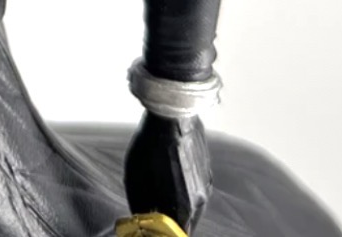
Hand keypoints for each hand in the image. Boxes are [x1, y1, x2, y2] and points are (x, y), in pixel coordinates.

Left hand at [124, 111, 211, 233]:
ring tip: (158, 188)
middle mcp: (200, 201)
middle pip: (185, 221)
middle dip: (169, 218)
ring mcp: (206, 184)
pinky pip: (194, 186)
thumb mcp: (135, 179)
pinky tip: (169, 172)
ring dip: (175, 202)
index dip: (163, 232)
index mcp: (184, 209)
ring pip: (190, 204)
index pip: (177, 234)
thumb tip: (141, 217)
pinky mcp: (206, 169)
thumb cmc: (151, 147)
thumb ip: (140, 205)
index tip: (153, 227)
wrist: (171, 116)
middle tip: (154, 210)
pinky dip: (182, 186)